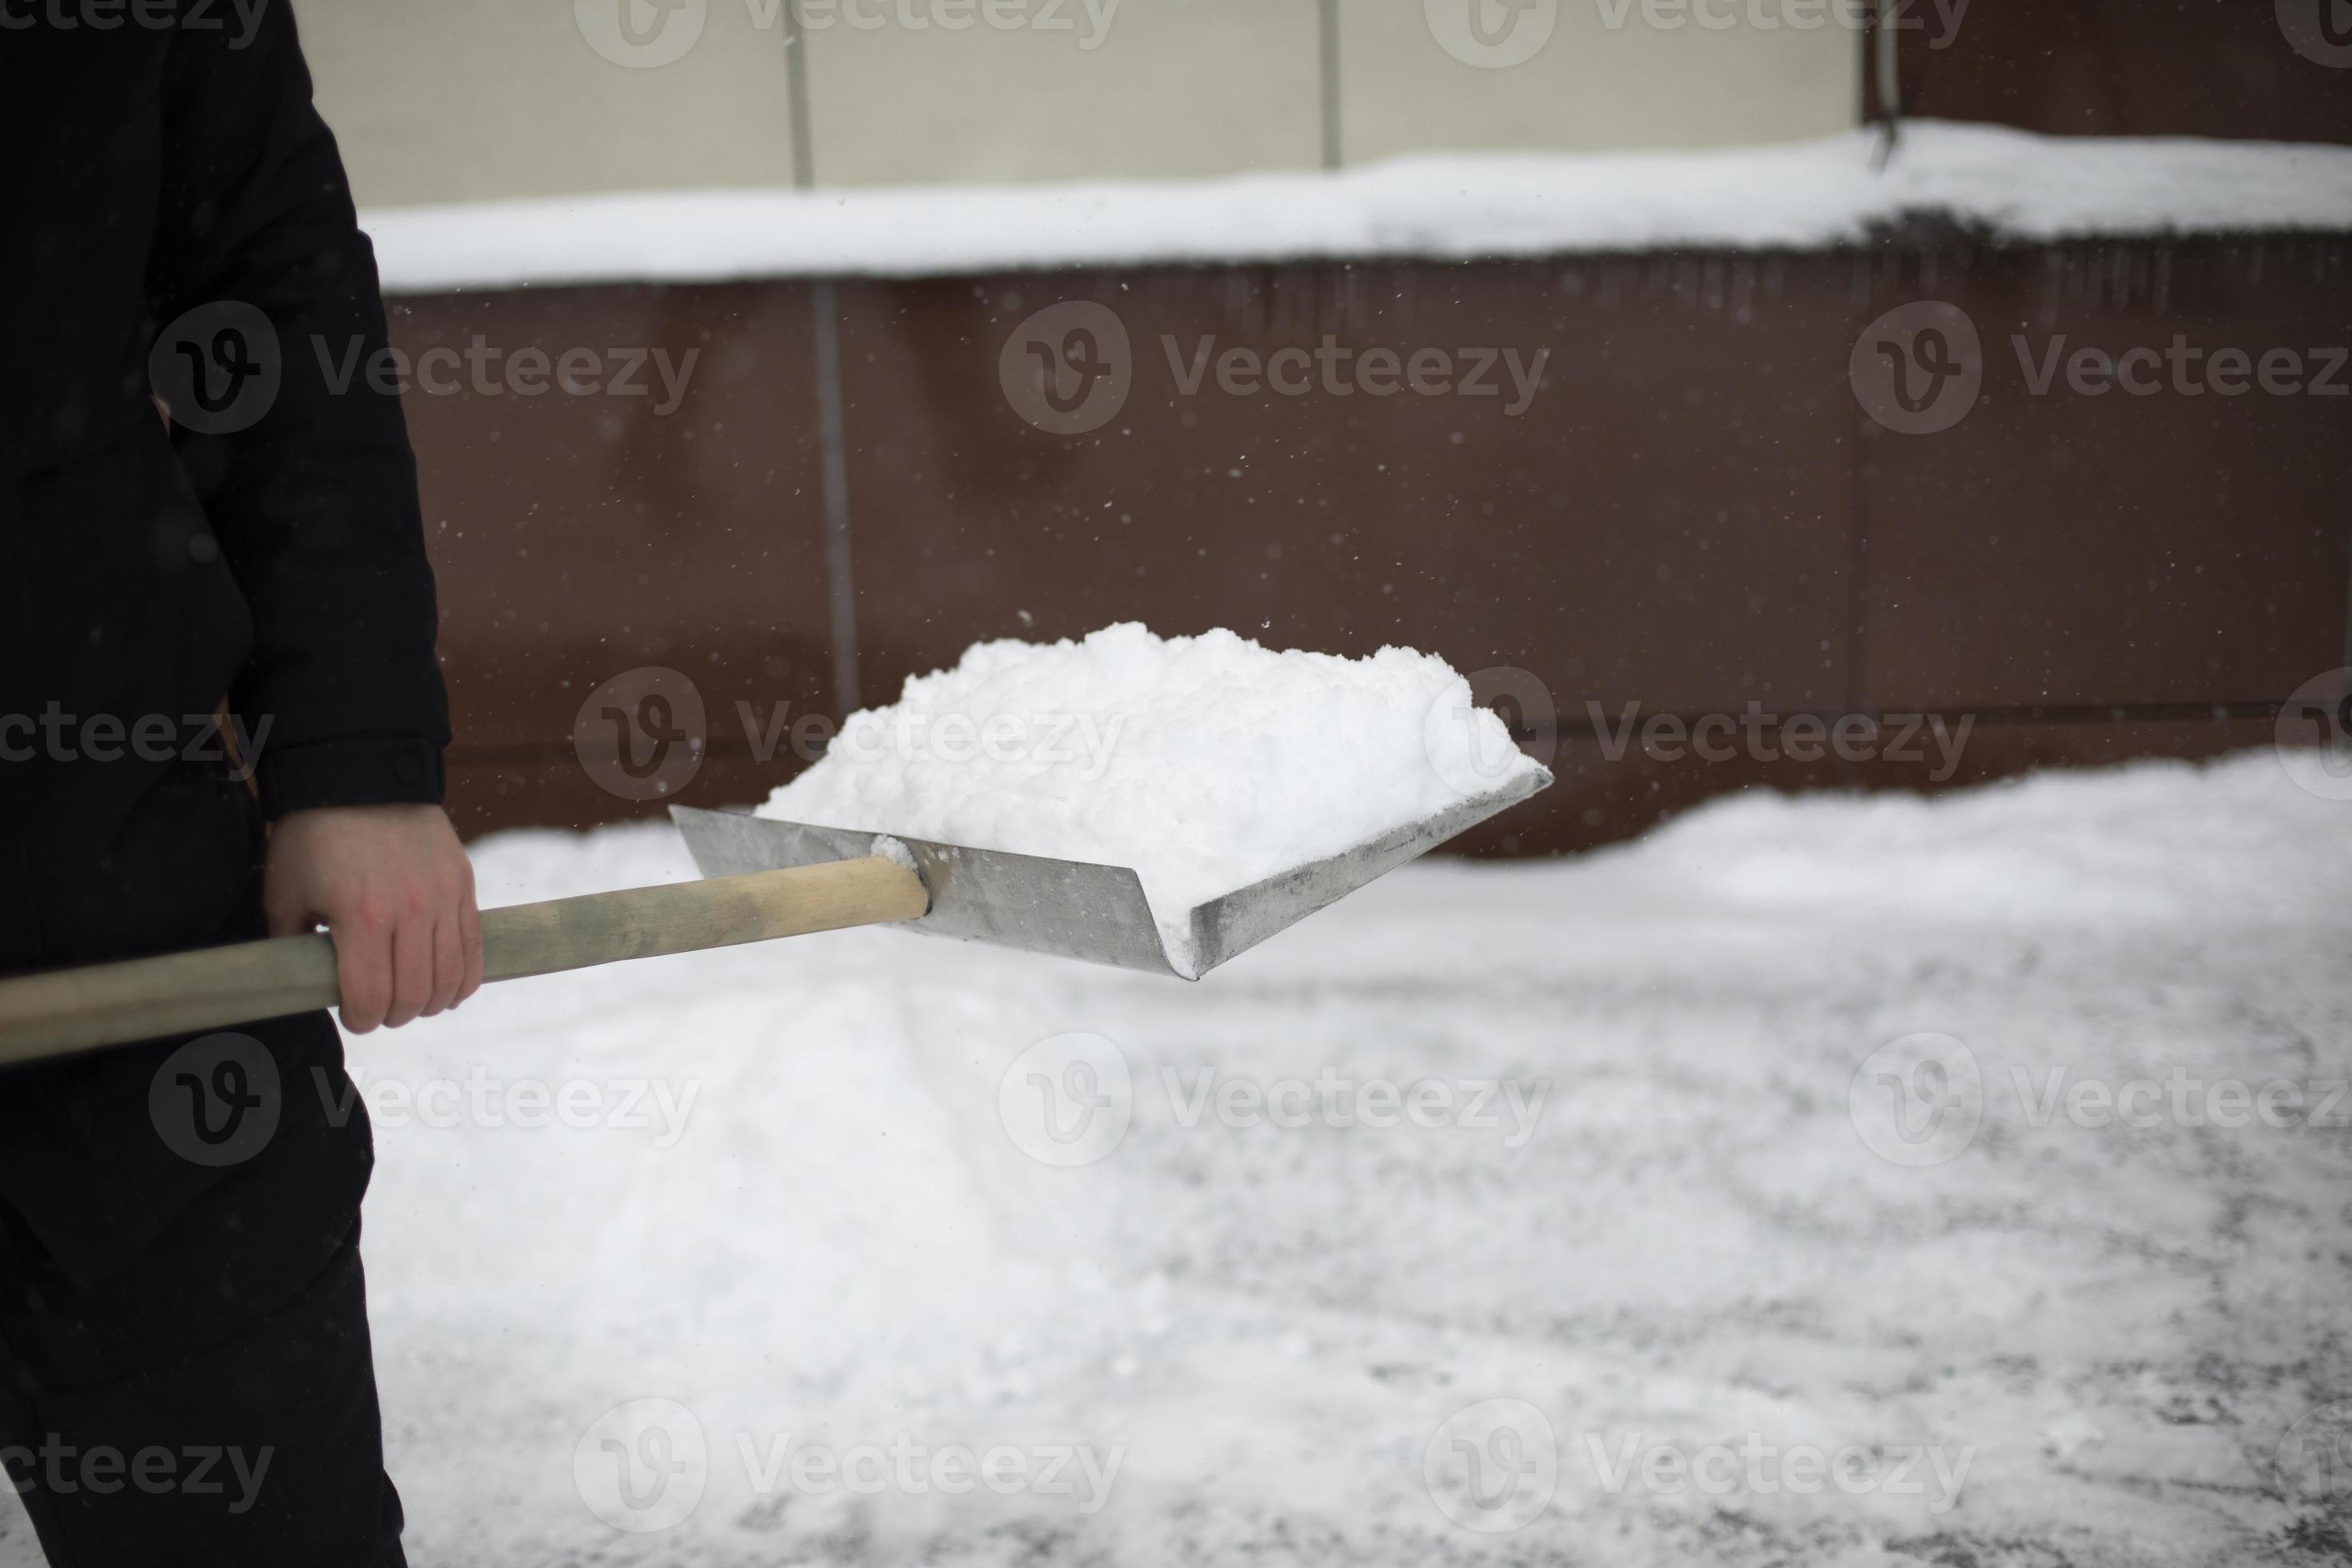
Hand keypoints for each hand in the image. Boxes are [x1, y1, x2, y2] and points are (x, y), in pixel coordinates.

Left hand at [264, 804, 482, 1032]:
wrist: (359, 775)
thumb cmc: (312, 837)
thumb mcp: (285, 894)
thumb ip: (292, 947)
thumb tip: (302, 988)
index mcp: (361, 916)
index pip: (371, 999)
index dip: (360, 1020)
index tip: (351, 1015)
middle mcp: (410, 911)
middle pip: (414, 997)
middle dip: (393, 1015)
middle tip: (378, 1009)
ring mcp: (444, 898)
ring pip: (450, 981)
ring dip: (430, 1003)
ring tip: (410, 999)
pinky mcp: (464, 886)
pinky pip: (475, 951)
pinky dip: (463, 980)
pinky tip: (445, 987)